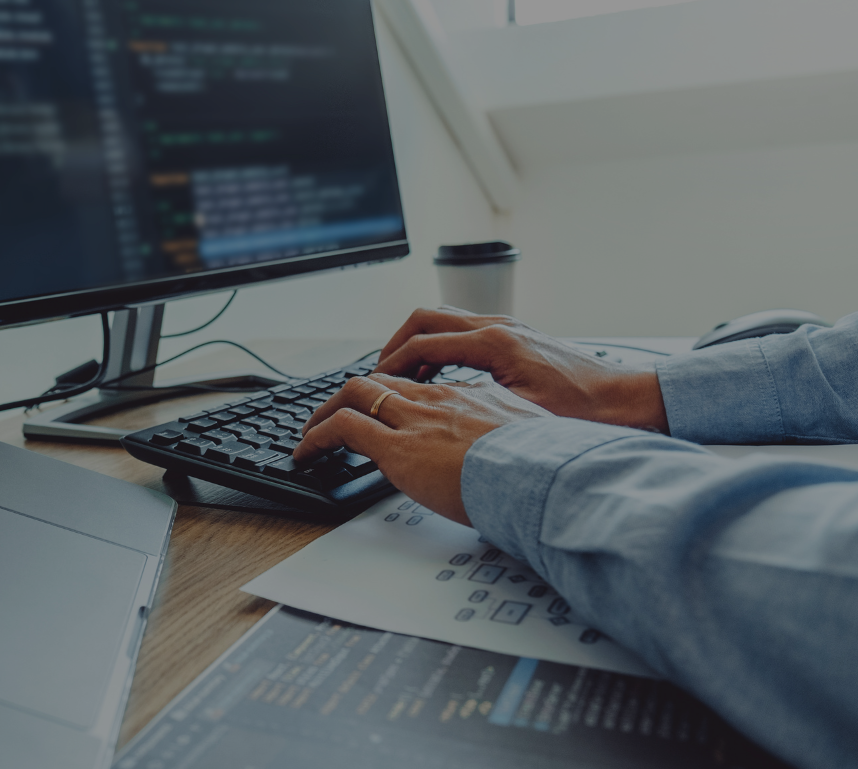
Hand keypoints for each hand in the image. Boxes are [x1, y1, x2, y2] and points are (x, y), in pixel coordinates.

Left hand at [296, 374, 552, 525]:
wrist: (548, 476)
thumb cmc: (550, 468)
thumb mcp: (537, 444)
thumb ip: (516, 443)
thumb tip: (516, 462)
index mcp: (477, 395)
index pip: (425, 385)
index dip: (401, 394)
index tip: (391, 406)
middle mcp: (441, 399)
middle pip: (385, 379)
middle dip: (356, 393)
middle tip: (339, 411)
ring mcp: (417, 419)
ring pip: (357, 393)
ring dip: (328, 410)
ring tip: (313, 431)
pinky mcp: (398, 447)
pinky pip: (343, 428)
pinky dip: (318, 437)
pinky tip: (307, 453)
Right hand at [374, 307, 668, 432]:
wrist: (630, 402)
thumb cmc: (586, 413)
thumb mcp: (521, 415)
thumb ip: (472, 407)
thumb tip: (431, 413)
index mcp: (495, 343)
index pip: (422, 343)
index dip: (390, 366)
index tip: (373, 386)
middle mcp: (499, 327)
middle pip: (425, 319)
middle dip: (394, 345)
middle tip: (379, 376)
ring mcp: (509, 329)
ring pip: (444, 321)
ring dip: (418, 343)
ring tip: (404, 376)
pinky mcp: (517, 339)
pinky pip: (464, 331)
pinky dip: (442, 347)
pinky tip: (442, 376)